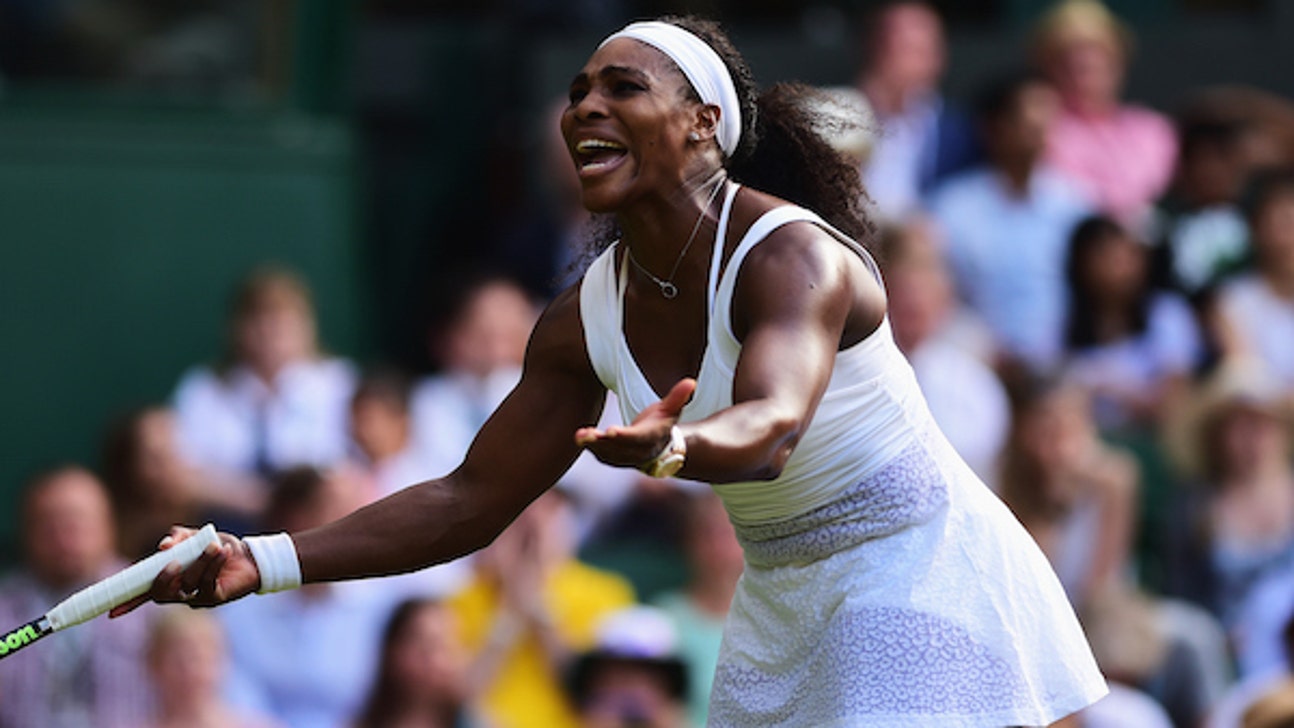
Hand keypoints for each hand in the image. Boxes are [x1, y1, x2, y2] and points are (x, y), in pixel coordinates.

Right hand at [108, 525, 261, 616]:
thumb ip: (179, 537)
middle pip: (160, 595)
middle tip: (173, 560)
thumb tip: (163, 545)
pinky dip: (213, 563)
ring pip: (187, 584)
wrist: (250, 555)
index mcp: (170, 579)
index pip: (143, 592)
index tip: (110, 612)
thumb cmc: (219, 546)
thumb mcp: (197, 536)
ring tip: (213, 544)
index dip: (127, 602)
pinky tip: (224, 551)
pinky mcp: (215, 598)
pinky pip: (207, 583)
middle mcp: (180, 592)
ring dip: (199, 561)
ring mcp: (196, 598)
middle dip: (163, 578)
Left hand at [575, 378, 693, 469]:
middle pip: (618, 448)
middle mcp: (637, 452)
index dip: (624, 436)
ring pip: (607, 454)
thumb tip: (691, 382)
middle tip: (586, 435)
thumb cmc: (662, 423)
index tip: (610, 431)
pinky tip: (579, 438)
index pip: (636, 438)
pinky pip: (601, 455)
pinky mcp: (614, 458)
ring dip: (592, 446)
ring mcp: (625, 458)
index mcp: (651, 438)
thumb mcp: (671, 410)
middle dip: (602, 442)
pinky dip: (591, 449)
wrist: (659, 447)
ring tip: (579, 436)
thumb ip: (678, 397)